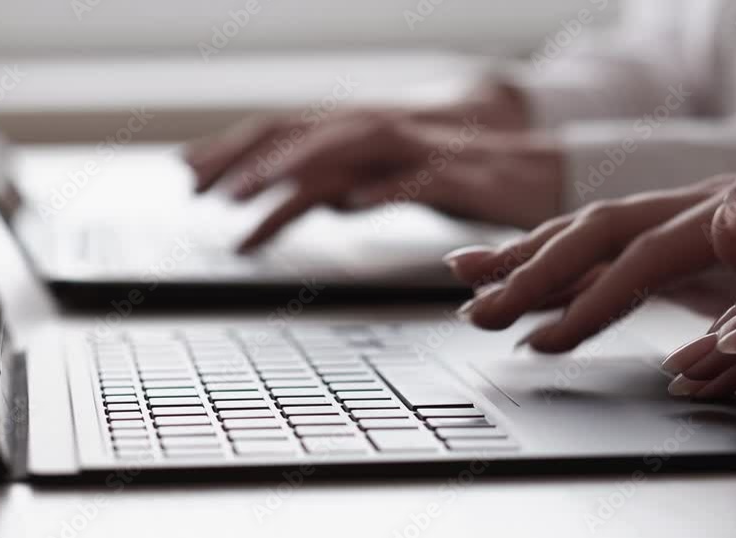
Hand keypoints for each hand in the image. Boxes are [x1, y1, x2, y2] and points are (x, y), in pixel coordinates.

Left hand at [184, 79, 564, 251]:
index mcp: (367, 136)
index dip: (236, 150)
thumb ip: (359, 186)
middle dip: (245, 159)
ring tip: (247, 200)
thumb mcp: (401, 182)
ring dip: (293, 170)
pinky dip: (382, 189)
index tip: (190, 173)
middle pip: (304, 136)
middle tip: (199, 189)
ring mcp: (421, 151)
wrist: (545, 170)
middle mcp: (386, 134)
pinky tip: (351, 206)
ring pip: (347, 149)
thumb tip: (323, 199)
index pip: (288, 134)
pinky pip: (416, 181)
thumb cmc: (470, 180)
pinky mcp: (459, 177)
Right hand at [444, 171, 735, 357]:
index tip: (546, 341)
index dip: (590, 299)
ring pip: (585, 229)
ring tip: (467, 277)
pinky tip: (505, 268)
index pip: (641, 254)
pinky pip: (598, 245)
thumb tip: (721, 218)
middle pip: (595, 231)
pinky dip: (549, 258)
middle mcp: (698, 197)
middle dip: (531, 273)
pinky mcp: (668, 232)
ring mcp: (679, 210)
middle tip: (481, 310)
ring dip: (522, 256)